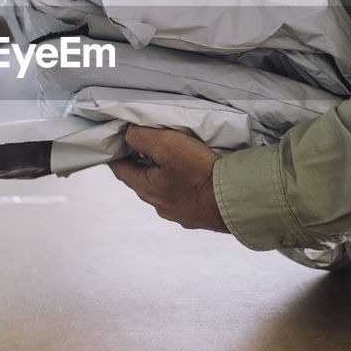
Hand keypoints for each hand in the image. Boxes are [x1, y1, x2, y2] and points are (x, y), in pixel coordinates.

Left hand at [110, 125, 226, 232]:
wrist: (232, 201)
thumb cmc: (199, 172)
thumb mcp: (167, 144)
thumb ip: (142, 136)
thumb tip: (129, 133)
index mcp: (146, 188)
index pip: (120, 169)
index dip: (117, 153)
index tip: (118, 140)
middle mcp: (158, 205)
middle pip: (143, 180)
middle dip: (143, 163)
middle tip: (151, 145)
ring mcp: (178, 214)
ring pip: (164, 190)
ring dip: (166, 177)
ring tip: (177, 161)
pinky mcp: (196, 217)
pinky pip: (184, 199)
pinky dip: (185, 187)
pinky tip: (195, 179)